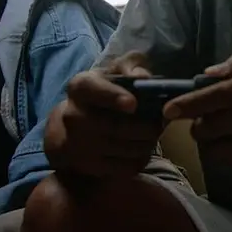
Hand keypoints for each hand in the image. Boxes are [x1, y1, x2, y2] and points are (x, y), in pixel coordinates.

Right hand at [44, 52, 162, 177]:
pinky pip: (125, 166)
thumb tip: (142, 76)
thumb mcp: (116, 71)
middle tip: (160, 123)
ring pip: (124, 148)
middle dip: (144, 126)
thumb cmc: (105, 92)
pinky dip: (141, 158)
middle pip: (114, 126)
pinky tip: (143, 148)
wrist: (75, 127)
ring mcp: (78, 144)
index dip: (111, 96)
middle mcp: (72, 116)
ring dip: (147, 142)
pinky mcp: (88, 166)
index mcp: (80, 87)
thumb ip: (132, 65)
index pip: (91, 89)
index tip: (133, 104)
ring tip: (154, 134)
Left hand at [163, 49, 231, 168]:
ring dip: (207, 137)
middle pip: (206, 123)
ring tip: (217, 130)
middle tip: (205, 117)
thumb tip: (209, 73)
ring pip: (212, 143)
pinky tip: (229, 144)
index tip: (169, 111)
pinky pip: (226, 159)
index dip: (185, 105)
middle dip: (198, 121)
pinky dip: (220, 152)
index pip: (211, 96)